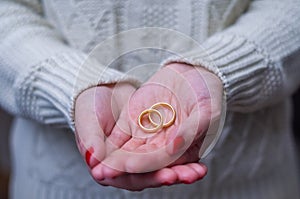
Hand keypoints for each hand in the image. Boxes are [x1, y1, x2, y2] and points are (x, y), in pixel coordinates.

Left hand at [91, 63, 222, 188]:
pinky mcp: (133, 123)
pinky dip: (109, 144)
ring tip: (97, 169)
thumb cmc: (206, 93)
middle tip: (105, 174)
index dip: (148, 167)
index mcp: (183, 150)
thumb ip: (191, 131)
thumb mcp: (206, 111)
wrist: (192, 72)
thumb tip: (174, 148)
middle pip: (143, 164)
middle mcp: (163, 147)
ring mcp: (147, 136)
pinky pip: (120, 137)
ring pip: (129, 153)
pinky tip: (97, 150)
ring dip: (112, 162)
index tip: (130, 166)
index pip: (165, 164)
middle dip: (124, 170)